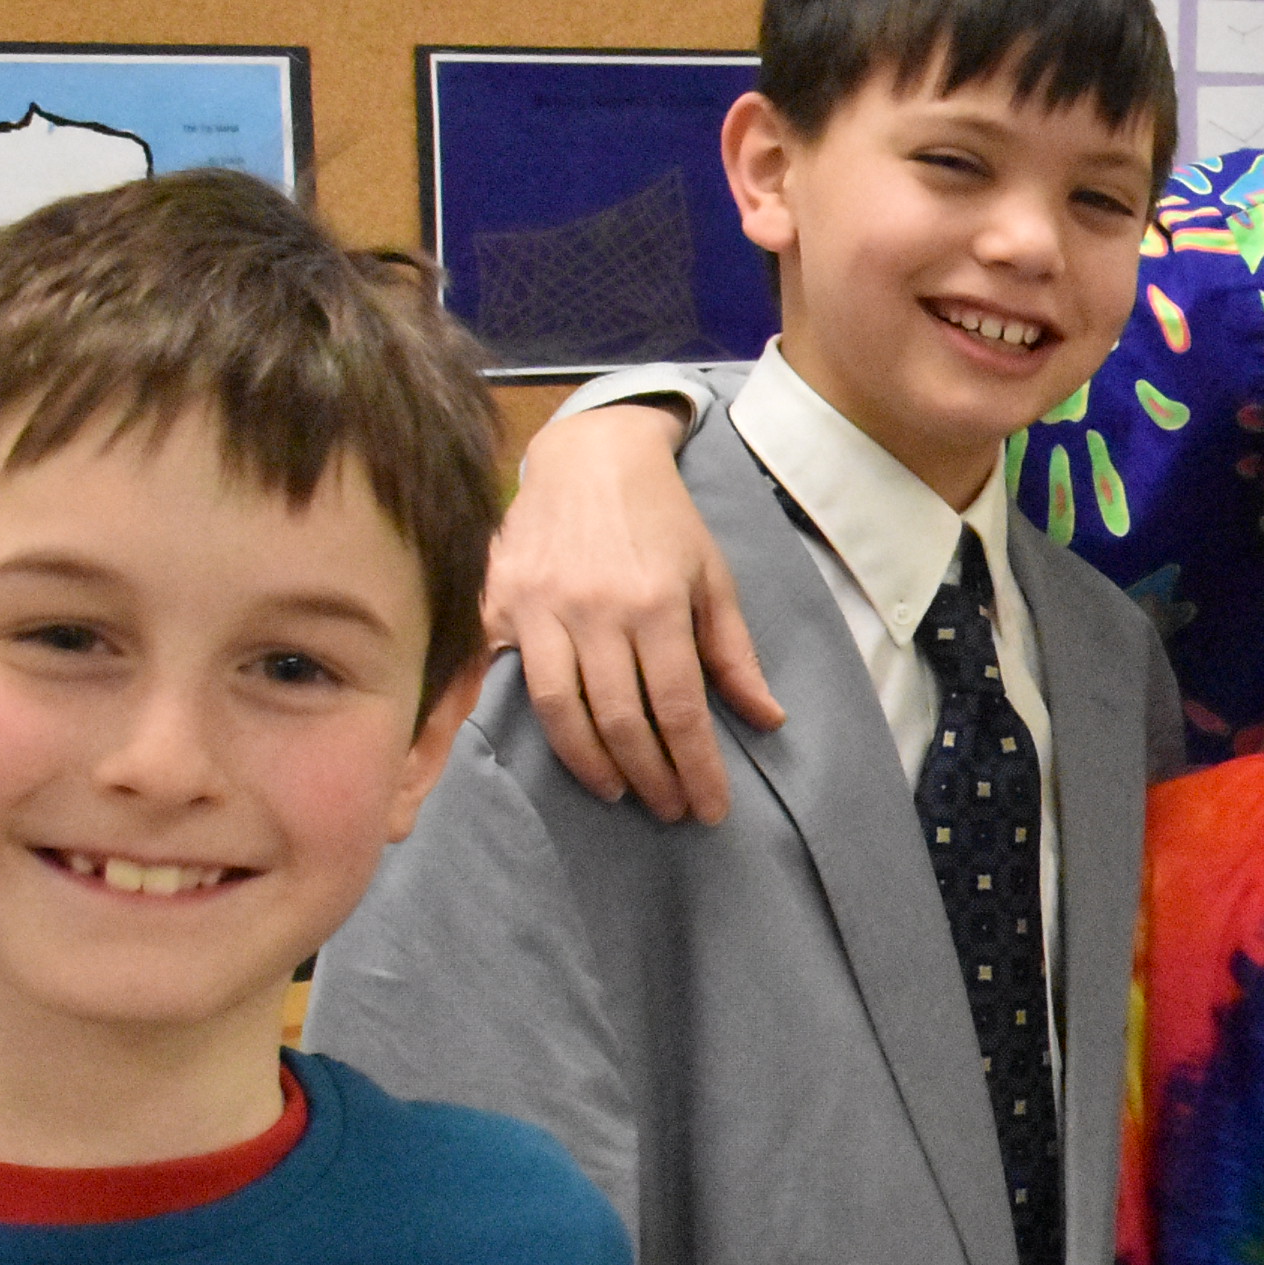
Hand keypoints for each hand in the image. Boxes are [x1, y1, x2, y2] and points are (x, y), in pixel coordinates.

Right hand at [489, 396, 780, 823]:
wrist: (589, 454)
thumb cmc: (661, 518)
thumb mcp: (712, 575)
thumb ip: (734, 652)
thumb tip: (767, 719)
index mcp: (656, 603)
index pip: (680, 706)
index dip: (696, 766)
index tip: (710, 808)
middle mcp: (595, 609)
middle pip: (621, 718)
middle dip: (651, 776)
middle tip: (671, 810)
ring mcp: (539, 606)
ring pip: (560, 709)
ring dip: (592, 763)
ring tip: (620, 792)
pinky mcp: (496, 603)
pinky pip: (501, 678)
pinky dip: (521, 722)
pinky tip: (547, 754)